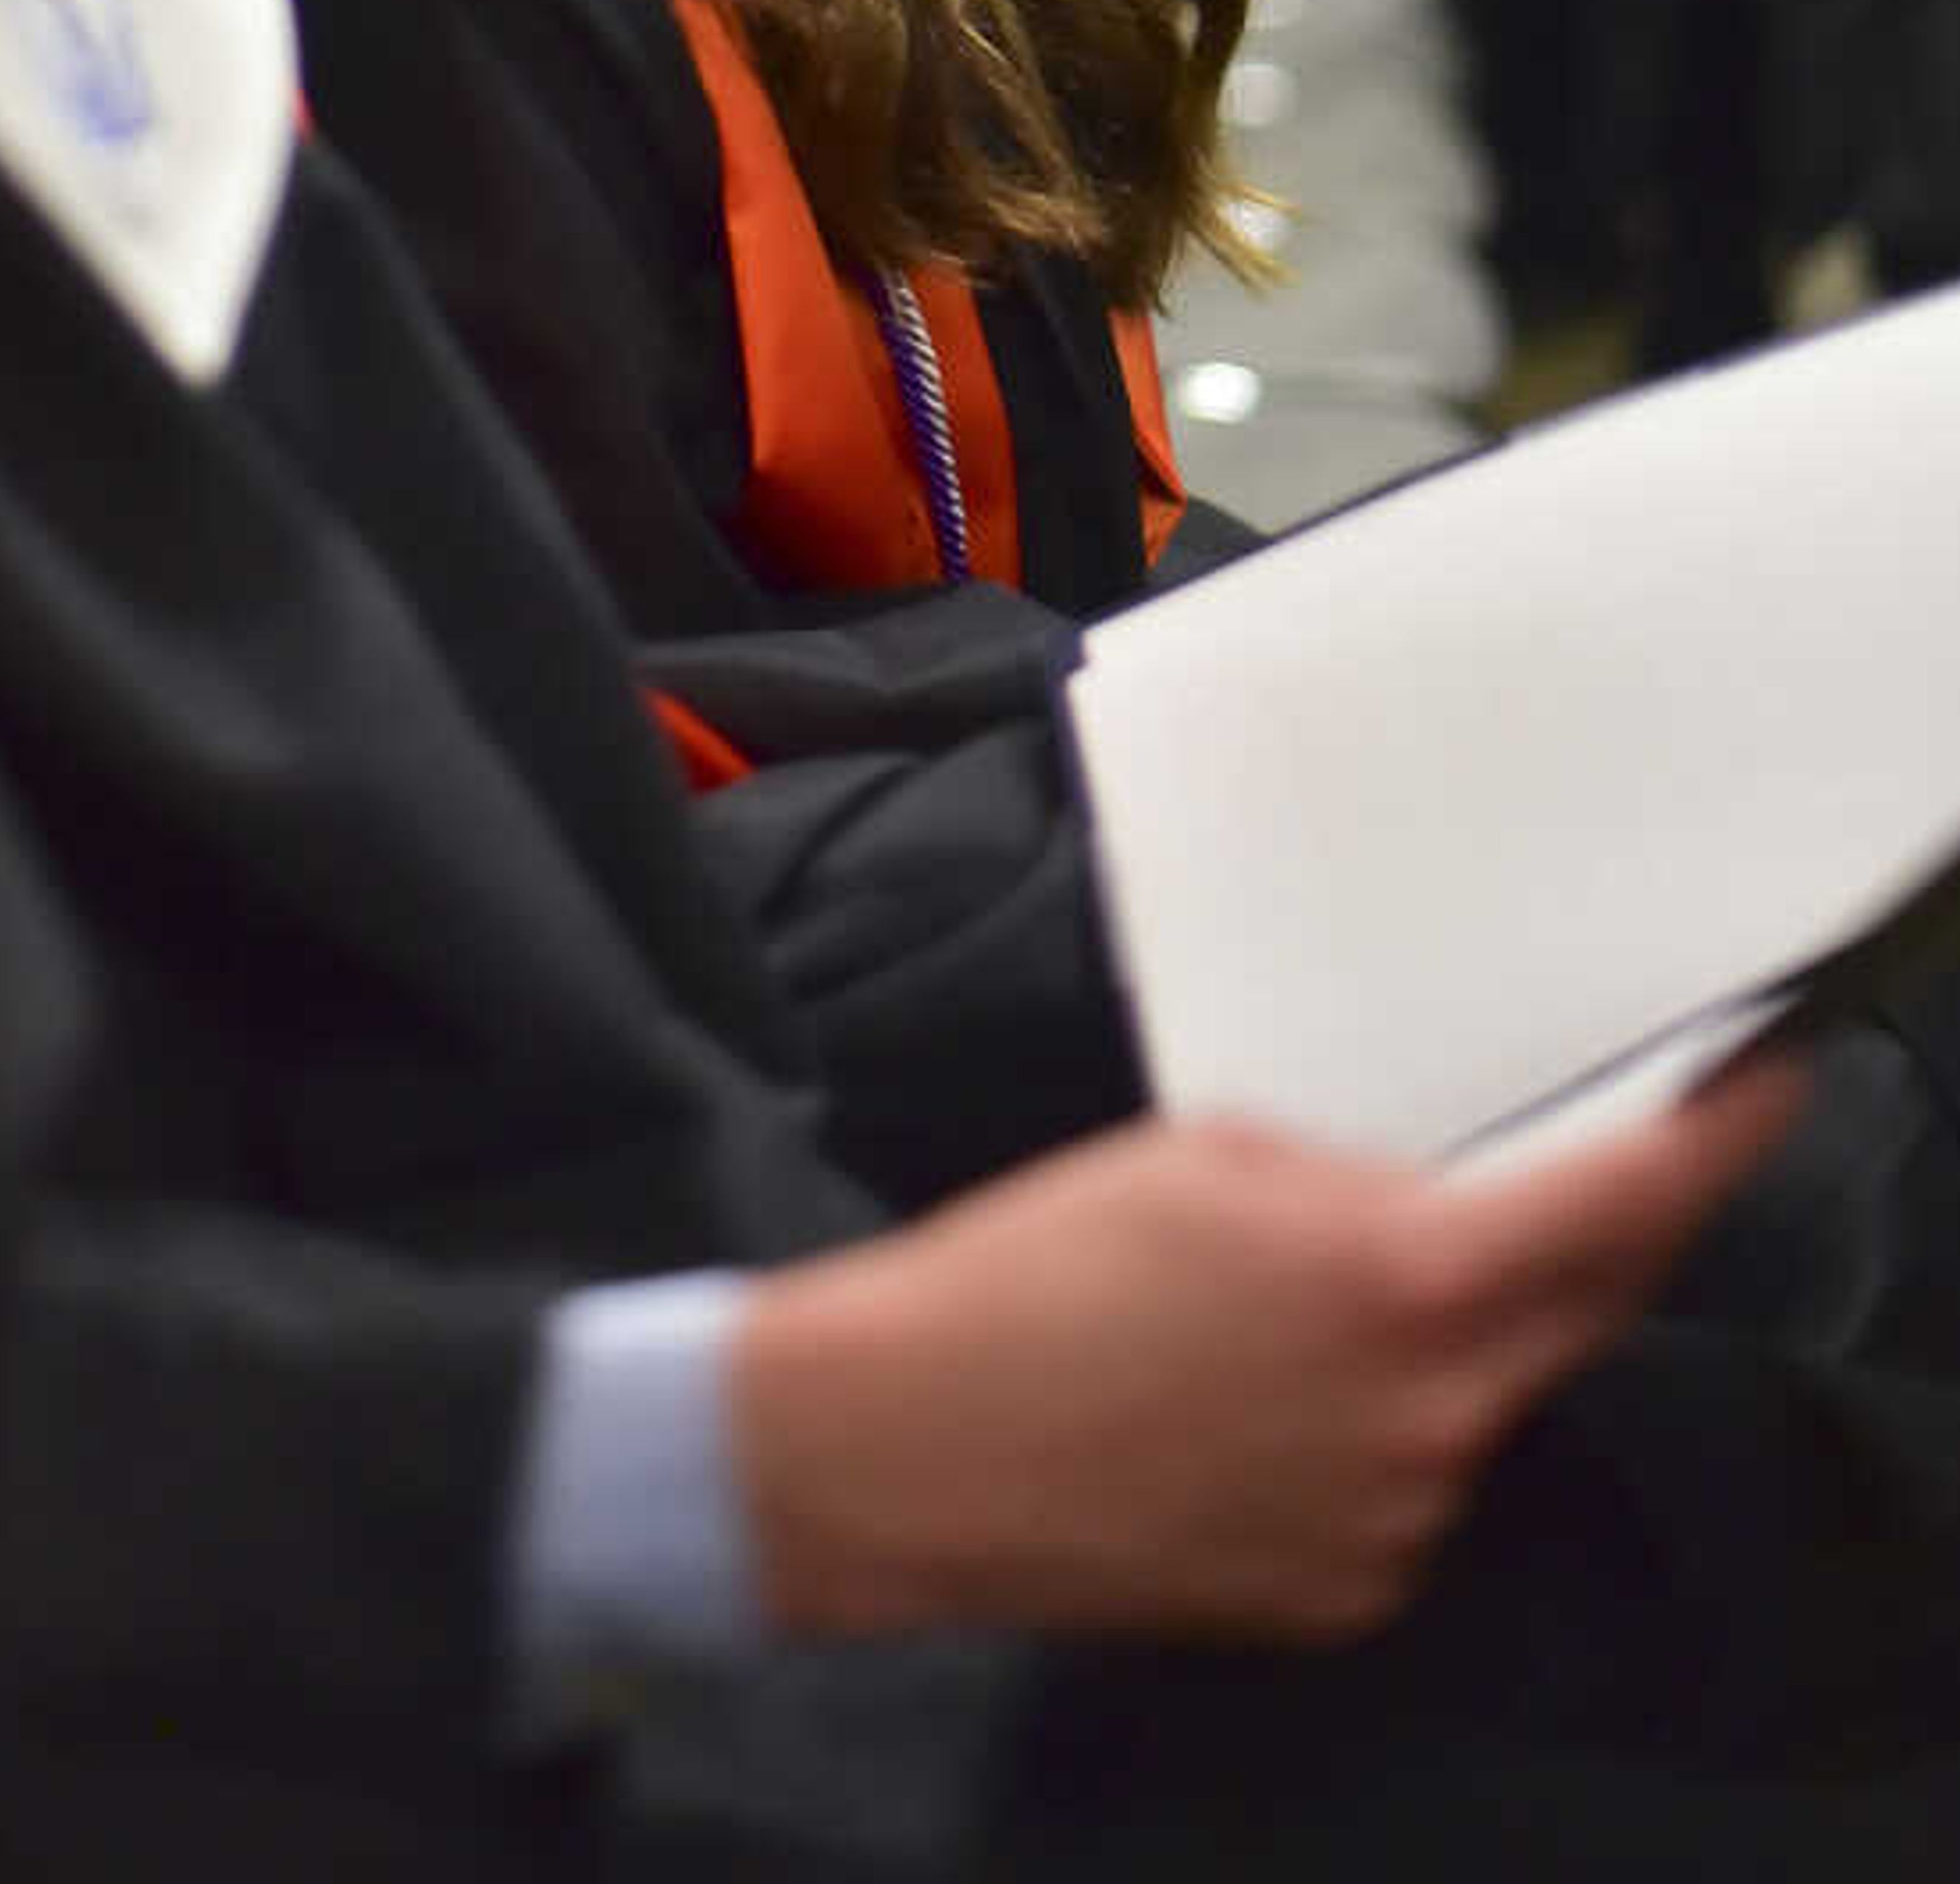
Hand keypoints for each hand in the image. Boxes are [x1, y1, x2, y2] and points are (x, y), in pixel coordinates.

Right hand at [729, 1060, 1801, 1648]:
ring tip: (1306, 1301)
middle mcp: (1432, 1416)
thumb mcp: (1217, 1158)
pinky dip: (1378, 1429)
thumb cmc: (1045, 1266)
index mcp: (1404, 1280)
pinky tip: (1263, 1394)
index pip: (1624, 1209)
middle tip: (1582, 1169)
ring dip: (1451, 1339)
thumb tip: (1437, 1202)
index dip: (1715, 1145)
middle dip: (1596, 1235)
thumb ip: (1363, 1179)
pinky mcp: (1345, 1591)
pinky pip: (1409, 1486)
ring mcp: (1396, 1520)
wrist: (915, 1441)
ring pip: (1482, 1399)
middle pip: (1583, 1311)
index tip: (1766, 1090)